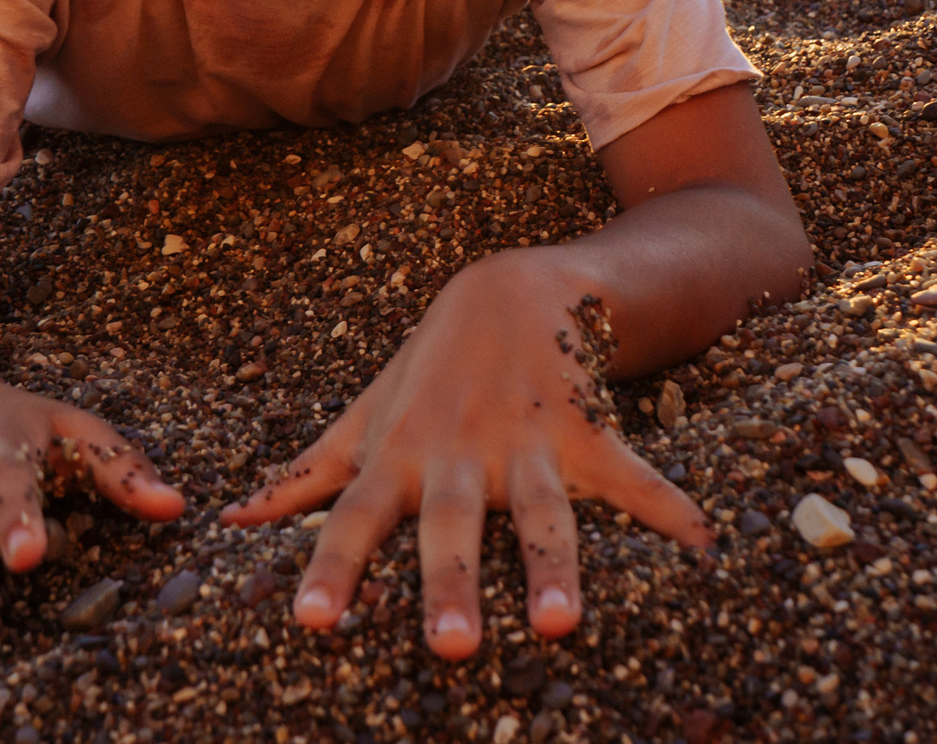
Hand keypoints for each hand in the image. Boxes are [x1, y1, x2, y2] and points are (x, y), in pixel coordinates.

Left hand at [219, 251, 709, 659]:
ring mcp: (527, 445)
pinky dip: (669, 510)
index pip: (355, 518)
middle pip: (453, 527)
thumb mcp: (364, 415)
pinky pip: (631, 477)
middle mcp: (461, 455)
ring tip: (557, 625)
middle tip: (451, 648)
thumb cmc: (428, 370)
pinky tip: (705, 550)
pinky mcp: (588, 433)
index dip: (334, 567)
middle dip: (452, 584)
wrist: (514, 287)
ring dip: (552, 566)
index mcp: (401, 457)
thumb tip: (231, 526)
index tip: (312, 621)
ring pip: (540, 513)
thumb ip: (305, 474)